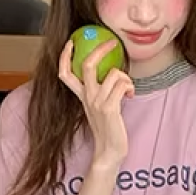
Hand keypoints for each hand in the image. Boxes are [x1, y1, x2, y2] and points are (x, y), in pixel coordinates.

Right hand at [58, 38, 133, 170]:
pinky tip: (131, 96)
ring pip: (114, 73)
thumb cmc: (108, 130)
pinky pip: (122, 85)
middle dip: (101, 49)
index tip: (72, 42)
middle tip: (112, 43)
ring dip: (126, 78)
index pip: (64, 73)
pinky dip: (130, 87)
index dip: (64, 56)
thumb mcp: (99, 107)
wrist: (109, 152)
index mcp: (82, 96)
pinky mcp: (109, 108)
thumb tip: (112, 72)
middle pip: (87, 64)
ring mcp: (97, 103)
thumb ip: (101, 91)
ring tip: (128, 88)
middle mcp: (87, 97)